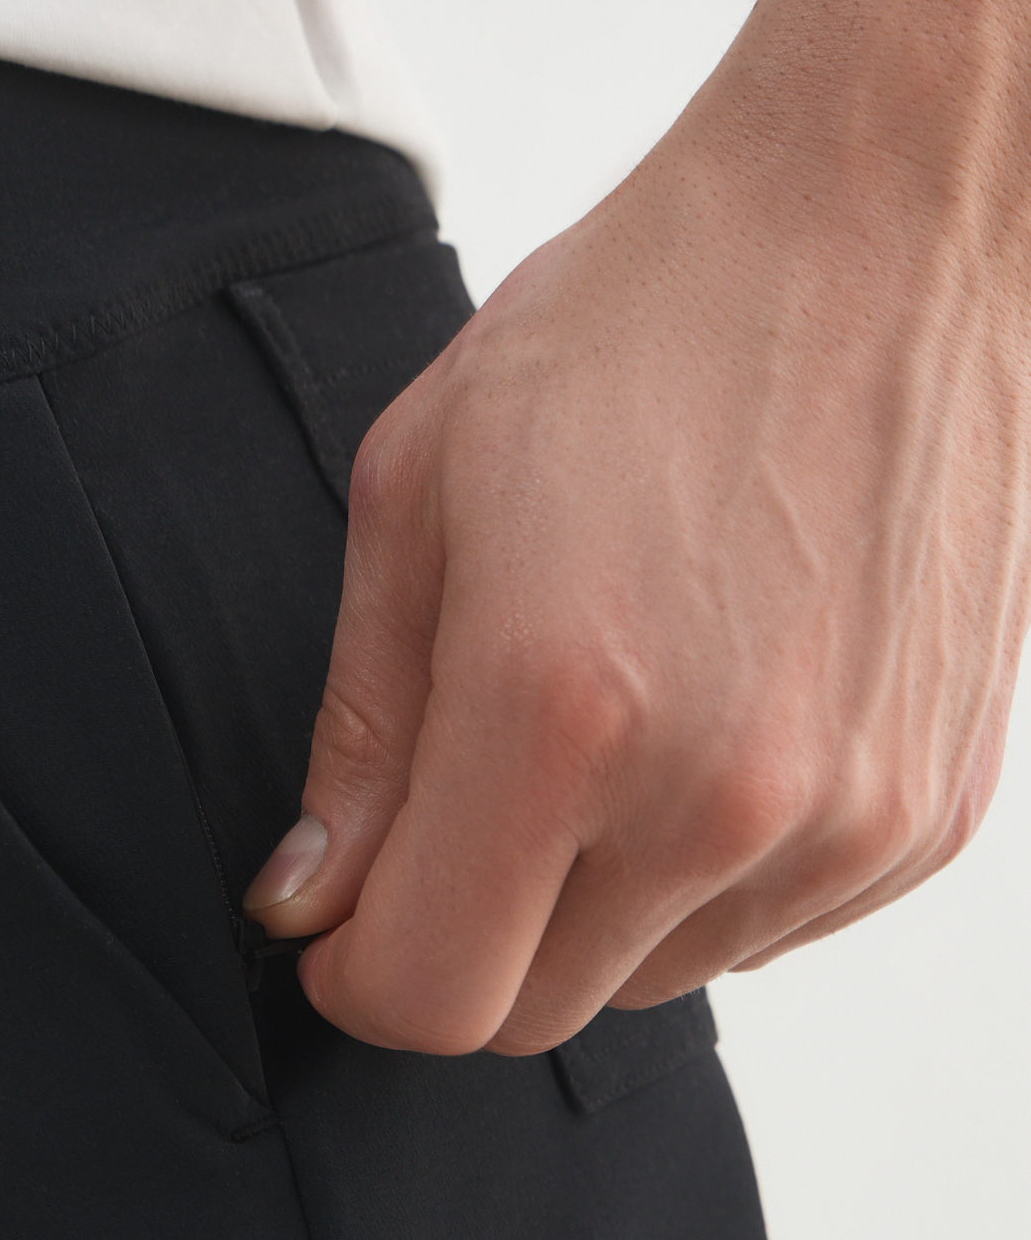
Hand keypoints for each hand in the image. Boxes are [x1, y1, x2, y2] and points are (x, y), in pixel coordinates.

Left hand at [244, 0, 1030, 1054]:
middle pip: (534, 1012)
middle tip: (458, 811)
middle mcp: (717, 795)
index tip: (344, 927)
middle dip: (462, 940)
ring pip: (648, 981)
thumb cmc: (649, 326)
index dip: (359, 979)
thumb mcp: (422, 498)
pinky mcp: (926, 817)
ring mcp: (843, 818)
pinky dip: (706, 877)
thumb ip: (361, 736)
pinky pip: (762, 931)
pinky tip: (705, 729)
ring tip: (607, 727)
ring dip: (589, 906)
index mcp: (561, 711)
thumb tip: (313, 894)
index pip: (433, 996)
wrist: (886, 228)